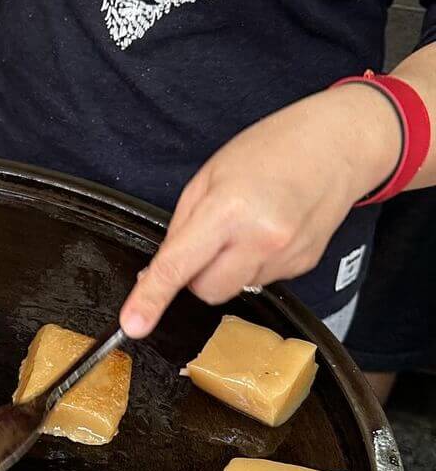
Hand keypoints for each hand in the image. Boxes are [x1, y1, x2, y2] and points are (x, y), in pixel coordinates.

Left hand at [119, 85, 401, 338]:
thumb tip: (157, 273)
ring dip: (227, 267)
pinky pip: (260, 279)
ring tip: (246, 224)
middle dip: (195, 274)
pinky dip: (253, 262)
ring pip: (234, 288)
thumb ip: (180, 228)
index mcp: (228, 210)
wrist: (337, 144)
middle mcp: (261, 239)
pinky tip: (267, 230)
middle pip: (206, 291)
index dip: (151, 299)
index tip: (133, 325)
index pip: (179, 267)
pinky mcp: (303, 266)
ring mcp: (286, 256)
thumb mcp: (209, 176)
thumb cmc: (270, 149)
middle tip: (207, 237)